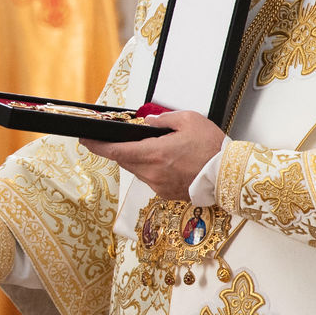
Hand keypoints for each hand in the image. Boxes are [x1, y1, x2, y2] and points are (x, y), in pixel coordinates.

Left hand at [79, 109, 223, 200]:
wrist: (230, 175)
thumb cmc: (213, 148)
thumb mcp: (188, 120)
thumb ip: (162, 120)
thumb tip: (147, 123)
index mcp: (154, 153)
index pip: (116, 151)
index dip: (97, 146)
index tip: (86, 140)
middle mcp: (153, 173)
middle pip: (125, 160)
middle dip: (120, 149)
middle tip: (120, 139)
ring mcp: (159, 186)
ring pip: (138, 170)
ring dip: (139, 159)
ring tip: (155, 148)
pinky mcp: (167, 194)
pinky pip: (151, 179)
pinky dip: (153, 170)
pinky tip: (167, 163)